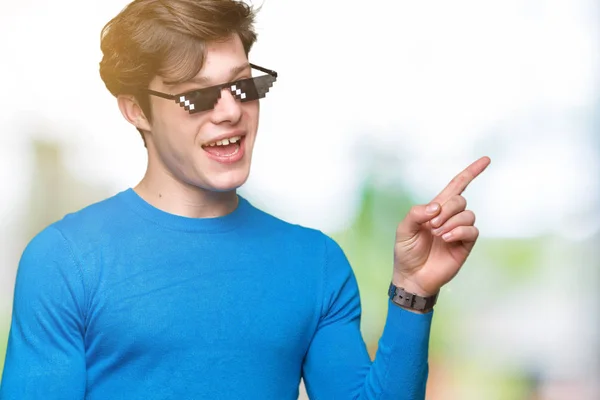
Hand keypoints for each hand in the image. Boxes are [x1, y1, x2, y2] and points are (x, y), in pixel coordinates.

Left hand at [393, 156, 490, 296]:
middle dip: (446, 209)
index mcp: (436, 209)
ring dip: (451, 221)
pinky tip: (446, 239)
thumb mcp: (404, 229)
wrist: (412, 276)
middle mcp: (450, 217)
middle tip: (432, 225)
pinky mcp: (465, 245)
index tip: (486, 160)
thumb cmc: (406, 252)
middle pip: (460, 199)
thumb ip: (416, 213)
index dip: (471, 173)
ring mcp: (459, 231)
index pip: (457, 186)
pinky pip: (472, 230)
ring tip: (438, 235)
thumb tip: (436, 206)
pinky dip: (459, 231)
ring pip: (467, 214)